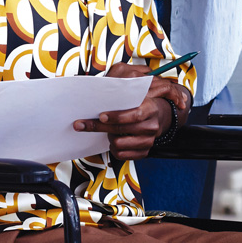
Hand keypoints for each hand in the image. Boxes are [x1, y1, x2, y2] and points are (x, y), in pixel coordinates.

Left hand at [75, 65, 192, 159]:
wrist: (158, 117)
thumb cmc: (142, 104)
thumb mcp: (137, 95)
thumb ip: (122, 92)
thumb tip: (99, 87)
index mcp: (150, 108)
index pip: (134, 115)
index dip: (116, 116)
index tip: (101, 116)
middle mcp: (151, 125)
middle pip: (121, 129)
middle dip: (99, 127)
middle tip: (83, 124)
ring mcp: (148, 140)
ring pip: (120, 144)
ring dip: (110, 138)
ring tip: (108, 131)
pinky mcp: (144, 152)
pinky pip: (122, 155)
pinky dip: (114, 148)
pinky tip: (114, 140)